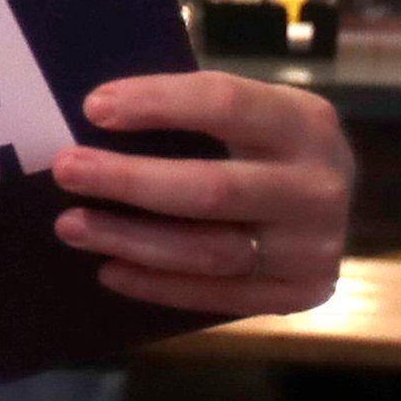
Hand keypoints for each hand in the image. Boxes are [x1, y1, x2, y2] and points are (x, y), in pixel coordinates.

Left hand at [47, 71, 350, 316]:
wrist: (333, 201)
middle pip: (212, 189)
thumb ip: (196, 111)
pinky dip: (156, 284)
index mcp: (306, 122)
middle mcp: (318, 187)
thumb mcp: (255, 112)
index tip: (93, 108)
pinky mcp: (299, 293)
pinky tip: (109, 269)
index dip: (157, 104)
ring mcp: (313, 248)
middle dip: (129, 180)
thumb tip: (98, 115)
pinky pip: (215, 296)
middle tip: (66, 170)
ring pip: (208, 251)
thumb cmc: (270, 144)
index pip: (225, 104)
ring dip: (131, 240)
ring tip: (72, 226)